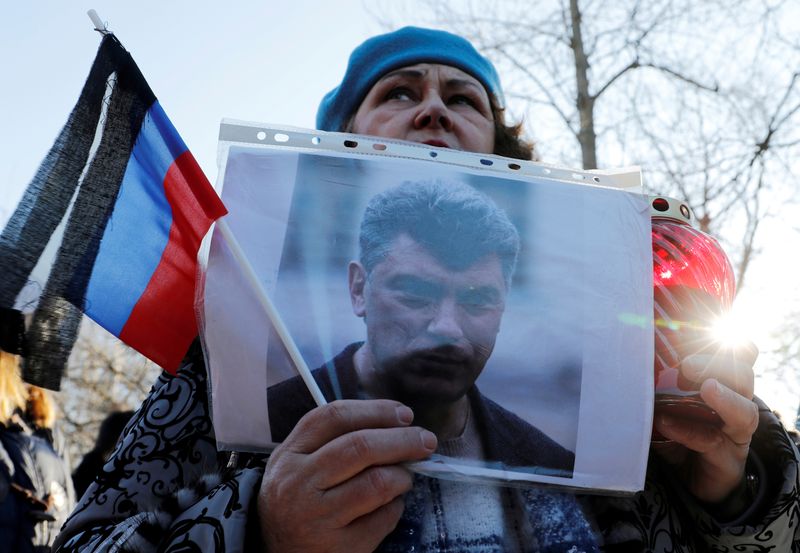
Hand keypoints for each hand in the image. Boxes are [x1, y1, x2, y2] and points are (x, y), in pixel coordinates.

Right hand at [258, 399, 436, 552]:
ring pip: (377, 483)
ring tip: (405, 477)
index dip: (376, 410)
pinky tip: (390, 505)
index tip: (404, 414)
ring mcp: (317, 517)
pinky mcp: (340, 547)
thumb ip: (335, 439)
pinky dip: (396, 507)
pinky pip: (383, 518)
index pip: (334, 417)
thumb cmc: (298, 498)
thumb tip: (397, 424)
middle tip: (426, 441)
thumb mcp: (300, 463)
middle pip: (360, 447)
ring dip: (402, 475)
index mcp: (290, 454)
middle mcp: (299, 483)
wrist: (276, 552)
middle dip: (402, 440)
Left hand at [652, 341, 758, 503]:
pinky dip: (689, 431)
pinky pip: (713, 442)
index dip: (727, 341)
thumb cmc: (673, 433)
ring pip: (744, 410)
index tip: (698, 330)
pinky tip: (667, 423)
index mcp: (722, 384)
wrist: (684, 483)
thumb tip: (623, 355)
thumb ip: (653, 382)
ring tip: (704, 387)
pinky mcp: (727, 461)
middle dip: (719, 365)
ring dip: (723, 397)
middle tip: (688, 365)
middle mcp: (734, 405)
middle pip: (744, 376)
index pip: (739, 354)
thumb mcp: (663, 403)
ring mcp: (734, 434)